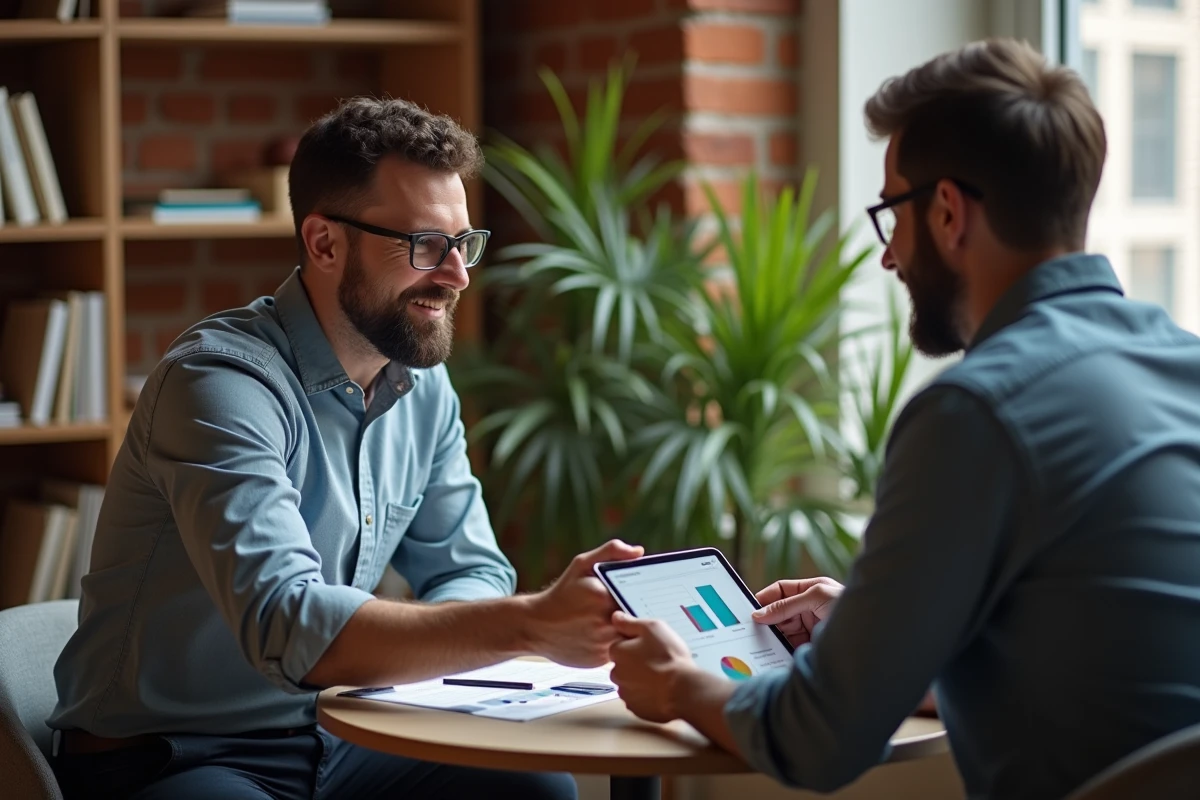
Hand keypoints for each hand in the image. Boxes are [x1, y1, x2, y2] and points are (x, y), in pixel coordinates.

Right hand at [524, 539, 642, 666]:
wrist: (535, 625)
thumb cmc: (562, 593)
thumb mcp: (581, 565)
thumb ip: (611, 552)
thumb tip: (639, 552)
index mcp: (604, 596)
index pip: (639, 597)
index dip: (644, 597)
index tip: (646, 595)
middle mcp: (605, 622)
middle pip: (638, 619)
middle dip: (639, 614)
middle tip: (637, 609)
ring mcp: (603, 643)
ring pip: (630, 637)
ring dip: (630, 631)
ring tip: (620, 624)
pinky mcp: (600, 660)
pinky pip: (620, 652)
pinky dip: (618, 644)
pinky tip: (607, 637)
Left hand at [609, 611, 699, 722]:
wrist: (683, 689)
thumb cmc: (668, 656)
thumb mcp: (652, 628)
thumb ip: (630, 622)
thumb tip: (615, 617)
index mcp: (617, 652)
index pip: (619, 645)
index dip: (635, 644)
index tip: (650, 646)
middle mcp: (616, 673)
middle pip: (623, 665)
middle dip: (635, 663)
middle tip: (657, 660)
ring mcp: (625, 693)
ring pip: (630, 682)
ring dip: (640, 680)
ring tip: (662, 676)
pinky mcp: (635, 708)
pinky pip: (638, 698)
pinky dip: (646, 695)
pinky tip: (661, 690)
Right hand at [752, 576, 842, 646]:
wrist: (875, 635)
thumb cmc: (850, 608)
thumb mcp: (817, 597)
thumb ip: (787, 605)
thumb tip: (760, 613)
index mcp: (812, 591)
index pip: (781, 591)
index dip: (765, 598)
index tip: (750, 610)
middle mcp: (810, 609)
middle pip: (779, 613)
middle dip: (766, 620)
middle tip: (750, 629)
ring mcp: (811, 629)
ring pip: (783, 632)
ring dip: (772, 637)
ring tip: (758, 643)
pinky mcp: (812, 648)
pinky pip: (790, 648)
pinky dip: (780, 651)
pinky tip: (772, 654)